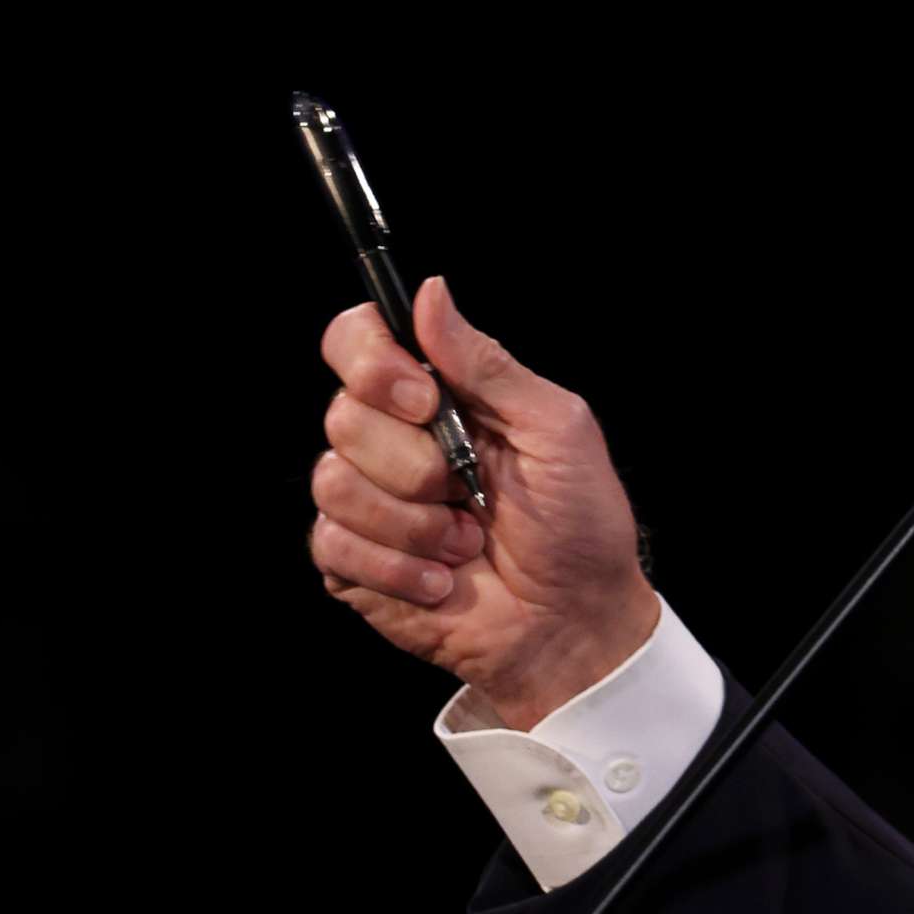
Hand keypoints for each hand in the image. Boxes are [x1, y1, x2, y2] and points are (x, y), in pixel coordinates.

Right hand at [307, 276, 658, 728]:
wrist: (574, 622)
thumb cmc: (581, 525)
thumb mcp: (557, 429)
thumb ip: (489, 364)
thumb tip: (431, 291)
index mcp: (440, 397)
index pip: (358, 342)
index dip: (373, 362)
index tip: (424, 399)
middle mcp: (395, 440)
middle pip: (343, 413)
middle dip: (417, 462)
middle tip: (470, 490)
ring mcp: (369, 501)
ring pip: (334, 481)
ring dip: (415, 522)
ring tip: (468, 541)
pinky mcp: (353, 561)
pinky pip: (333, 542)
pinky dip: (399, 566)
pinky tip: (442, 579)